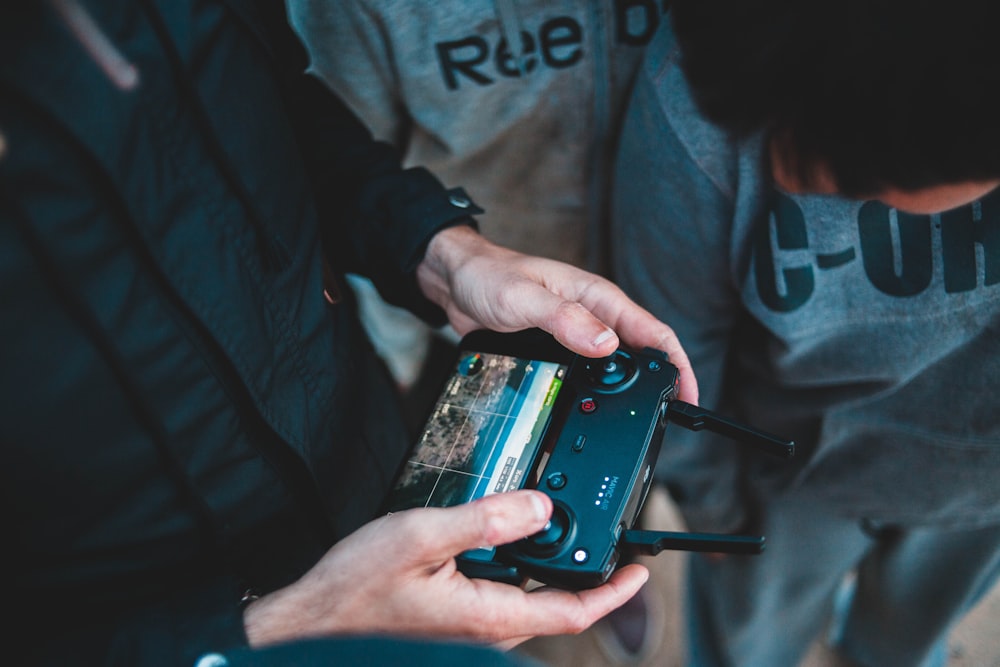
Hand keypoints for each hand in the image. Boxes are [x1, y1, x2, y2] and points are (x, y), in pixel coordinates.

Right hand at [243, 490, 648, 648]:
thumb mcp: (421, 537)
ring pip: (522, 596)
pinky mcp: (450, 618)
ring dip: (539, 564)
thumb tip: (538, 507)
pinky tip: (489, 535)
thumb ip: (484, 520)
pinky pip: (494, 593)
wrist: (309, 623)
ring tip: (542, 522)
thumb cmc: (353, 591)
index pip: (571, 611)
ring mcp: (466, 627)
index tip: (637, 569)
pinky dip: (507, 564)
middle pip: (552, 603)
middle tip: (595, 530)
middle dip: (579, 569)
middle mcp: (484, 629)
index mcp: (489, 616)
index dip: (613, 592)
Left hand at [416, 226, 697, 403]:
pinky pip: (588, 373)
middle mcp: (594, 315)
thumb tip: (607, 345)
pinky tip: (595, 411)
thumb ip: (565, 319)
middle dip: (660, 385)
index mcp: (597, 297)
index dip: (677, 364)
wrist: (456, 281)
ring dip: (628, 391)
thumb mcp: (525, 299)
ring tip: (636, 422)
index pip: (652, 332)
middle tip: (669, 419)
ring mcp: (577, 333)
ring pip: (615, 367)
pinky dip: (598, 392)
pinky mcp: (559, 348)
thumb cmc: (489, 277)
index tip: (688, 395)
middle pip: (641, 354)